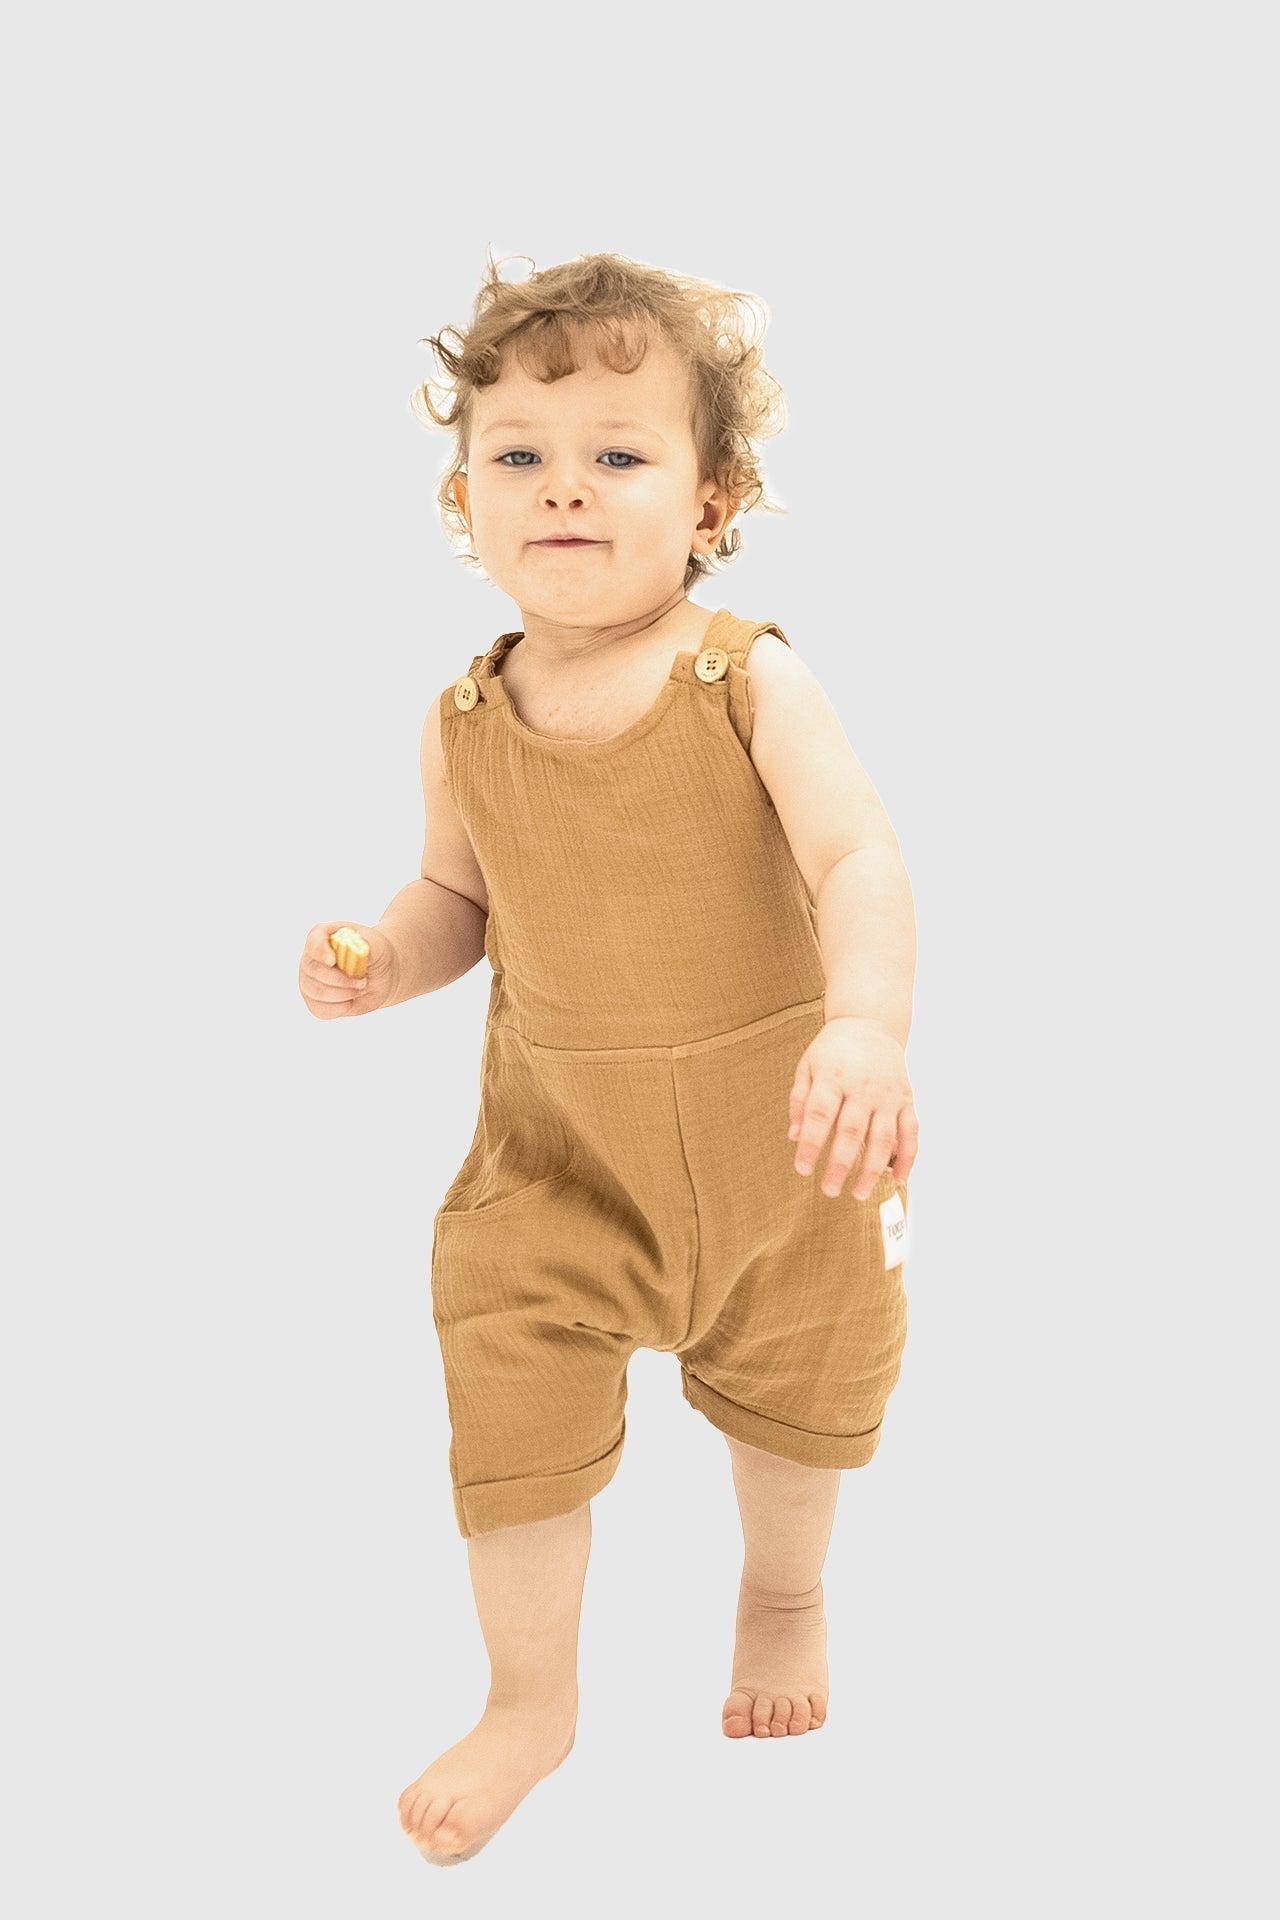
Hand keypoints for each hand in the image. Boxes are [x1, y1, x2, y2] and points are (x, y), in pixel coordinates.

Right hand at [297, 921, 399, 1020]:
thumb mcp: (378, 944)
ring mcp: (309, 981)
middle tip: (362, 981)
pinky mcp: (315, 1002)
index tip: (332, 961)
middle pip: (313, 970)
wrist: (379, 975)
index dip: (320, 951)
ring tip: (359, 988)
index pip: (313, 942)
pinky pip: (320, 1009)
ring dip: (343, 994)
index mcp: (322, 936)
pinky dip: (339, 1008)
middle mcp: (311, 958)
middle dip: (340, 979)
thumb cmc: (375, 954)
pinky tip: (351, 1000)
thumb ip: (368, 943)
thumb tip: (361, 946)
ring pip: (316, 992)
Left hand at [788, 1017, 918, 1199]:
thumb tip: (795, 1138)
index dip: (811, 1145)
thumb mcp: (807, 1067)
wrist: (870, 1023)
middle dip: (841, 1164)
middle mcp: (862, 1087)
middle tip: (830, 1190)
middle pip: (852, 1131)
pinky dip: (908, 1157)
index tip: (803, 1170)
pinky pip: (911, 1131)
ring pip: (883, 1137)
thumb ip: (800, 1101)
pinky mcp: (907, 1098)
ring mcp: (888, 1094)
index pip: (820, 1116)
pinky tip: (898, 1179)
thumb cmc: (832, 1051)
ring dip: (873, 1169)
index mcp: (833, 1077)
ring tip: (859, 1194)